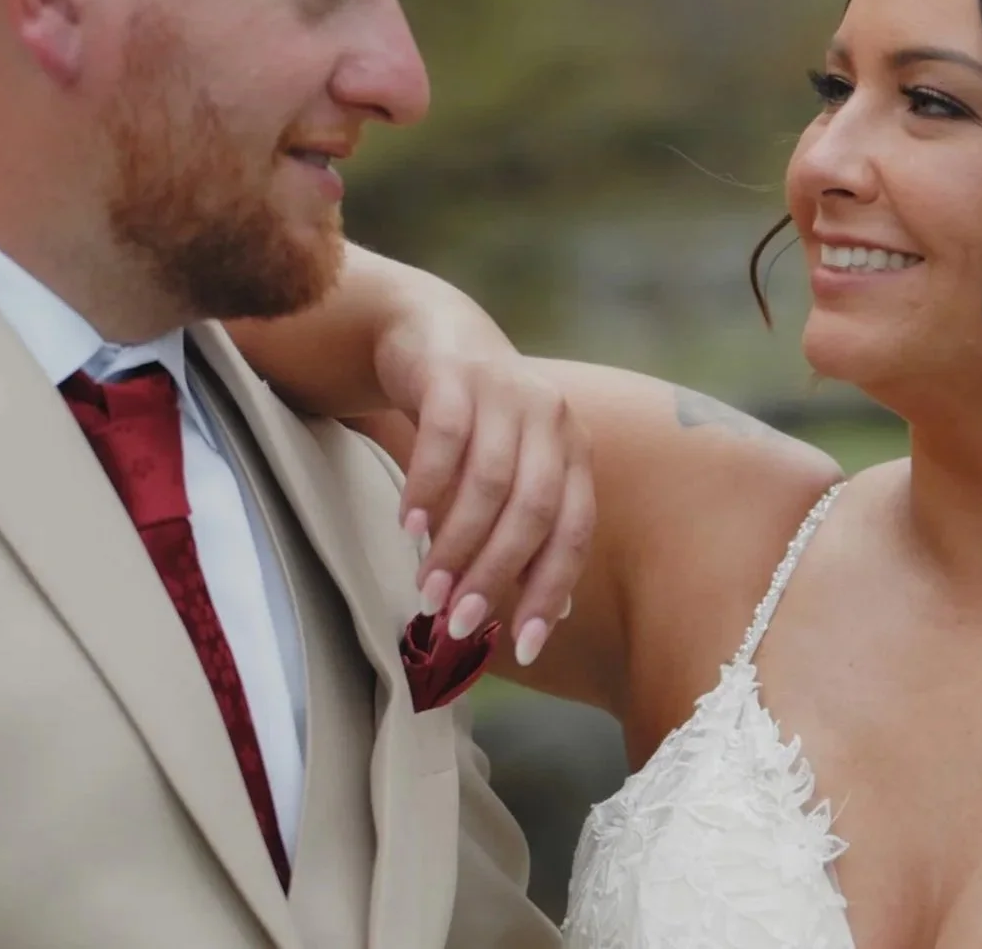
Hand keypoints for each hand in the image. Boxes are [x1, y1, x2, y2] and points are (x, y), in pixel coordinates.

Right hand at [372, 312, 594, 668]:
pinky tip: (407, 525)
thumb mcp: (516, 470)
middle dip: (495, 575)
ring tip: (426, 589)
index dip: (551, 591)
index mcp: (572, 452)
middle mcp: (551, 420)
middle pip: (534, 512)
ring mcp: (507, 392)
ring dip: (456, 544)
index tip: (523, 647)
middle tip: (458, 622)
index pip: (574, 532)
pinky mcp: (458, 374)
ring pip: (490, 482)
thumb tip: (555, 615)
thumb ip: (536, 532)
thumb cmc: (478, 422)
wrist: (435, 333)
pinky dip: (427, 486)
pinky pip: (446, 437)